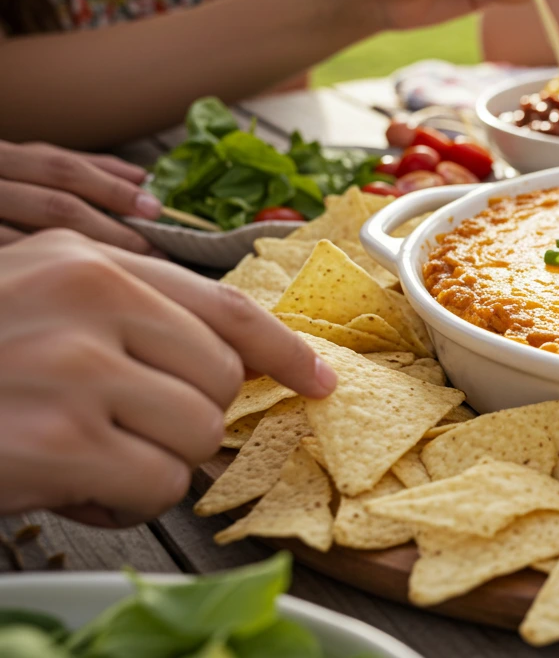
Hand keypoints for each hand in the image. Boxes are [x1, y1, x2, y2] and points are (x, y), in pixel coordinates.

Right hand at [0, 141, 164, 253]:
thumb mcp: (27, 164)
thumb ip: (83, 167)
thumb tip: (142, 177)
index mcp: (3, 157)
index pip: (67, 170)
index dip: (114, 190)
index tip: (155, 210)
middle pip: (59, 206)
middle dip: (113, 230)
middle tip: (153, 250)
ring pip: (41, 238)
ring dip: (93, 254)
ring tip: (132, 269)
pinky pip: (20, 259)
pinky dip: (56, 268)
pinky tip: (87, 278)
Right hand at [0, 230, 338, 525]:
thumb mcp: (39, 305)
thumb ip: (129, 318)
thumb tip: (232, 364)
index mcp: (86, 260)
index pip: (225, 306)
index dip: (283, 350)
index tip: (317, 379)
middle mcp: (87, 297)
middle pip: (219, 381)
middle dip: (184, 419)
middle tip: (114, 427)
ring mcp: (75, 367)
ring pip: (197, 436)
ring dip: (148, 462)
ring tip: (78, 451)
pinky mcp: (62, 440)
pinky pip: (156, 486)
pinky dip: (120, 501)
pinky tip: (64, 481)